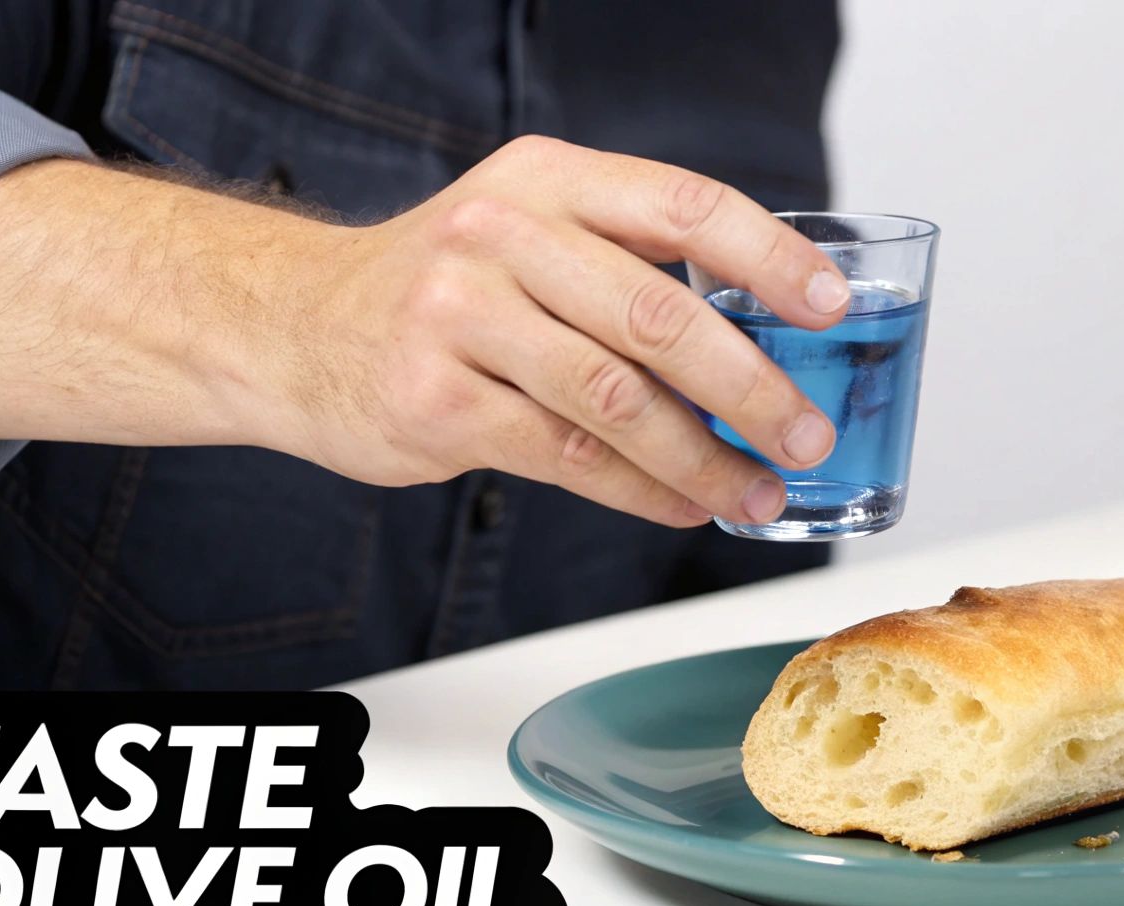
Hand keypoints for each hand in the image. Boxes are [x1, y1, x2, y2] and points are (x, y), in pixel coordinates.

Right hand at [256, 136, 848, 525]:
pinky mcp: (435, 402)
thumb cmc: (442, 287)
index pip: (682, 205)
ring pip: (615, 399)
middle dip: (751, 384)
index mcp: (549, 180)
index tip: (830, 308)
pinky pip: (566, 456)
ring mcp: (460, 317)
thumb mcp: (528, 233)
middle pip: (658, 314)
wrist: (293, 325)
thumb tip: (766, 340)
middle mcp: (502, 236)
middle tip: (808, 432)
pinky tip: (684, 506)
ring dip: (703, 458)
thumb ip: (629, 266)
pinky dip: (641, 490)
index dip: (768, 257)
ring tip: (758, 492)